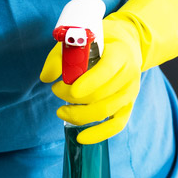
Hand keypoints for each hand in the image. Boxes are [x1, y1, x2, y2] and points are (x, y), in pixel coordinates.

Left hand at [39, 0, 177, 143]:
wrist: (126, 43)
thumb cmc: (100, 41)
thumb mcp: (81, 39)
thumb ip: (61, 56)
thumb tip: (46, 77)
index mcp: (121, 53)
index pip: (107, 70)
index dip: (88, 83)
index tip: (69, 89)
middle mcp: (130, 74)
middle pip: (102, 94)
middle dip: (73, 98)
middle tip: (55, 90)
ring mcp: (130, 92)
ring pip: (105, 111)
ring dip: (79, 115)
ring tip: (60, 111)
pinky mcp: (128, 106)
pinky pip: (116, 125)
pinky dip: (99, 134)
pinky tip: (81, 138)